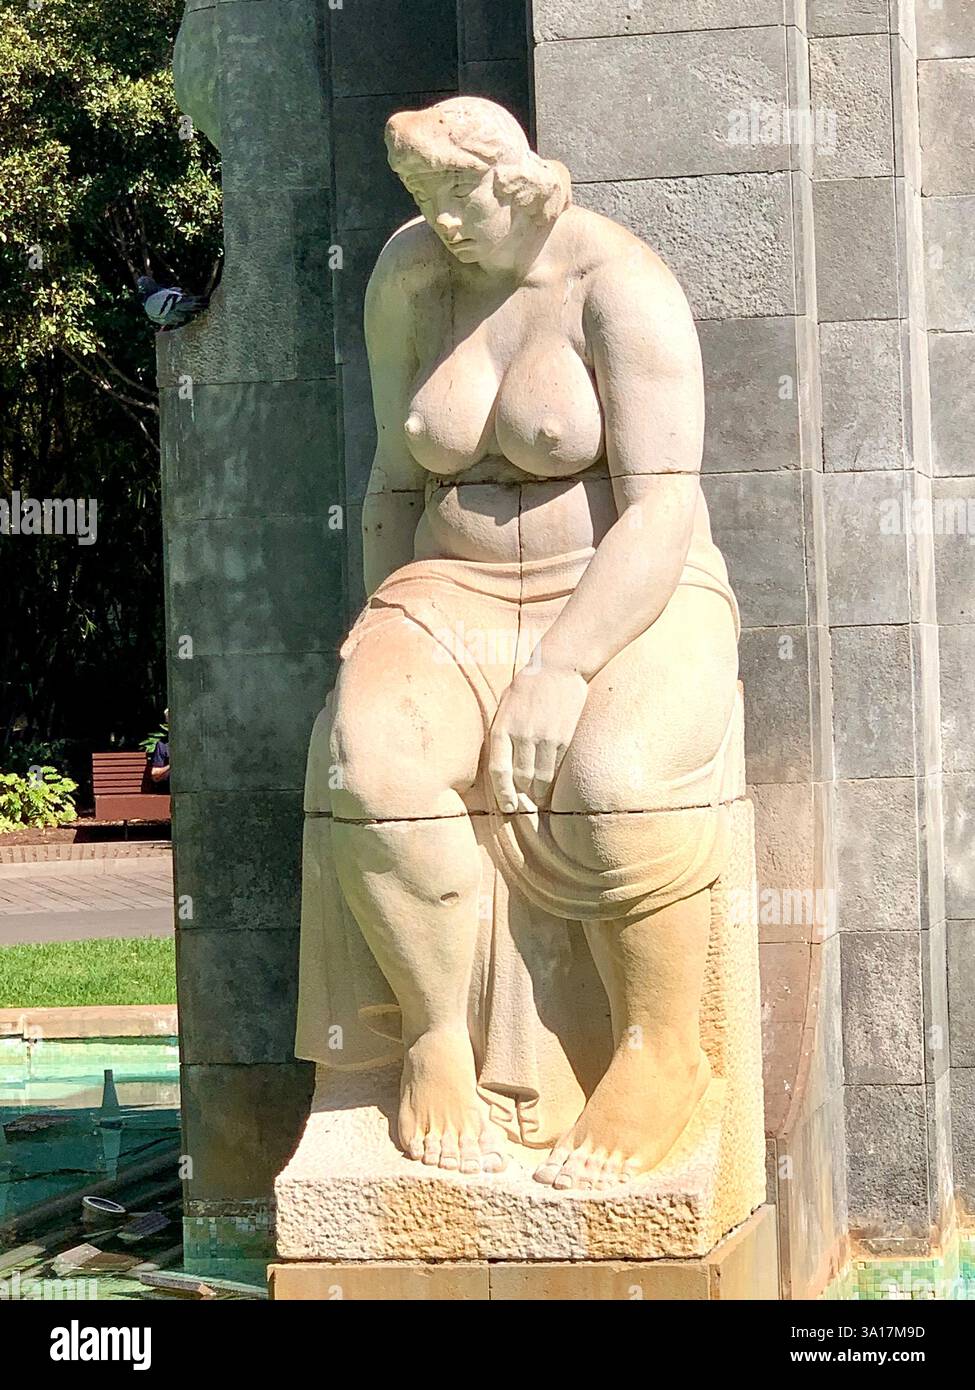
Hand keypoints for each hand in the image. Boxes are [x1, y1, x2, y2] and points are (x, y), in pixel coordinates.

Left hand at [488, 664, 588, 812]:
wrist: (559, 666)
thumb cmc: (527, 686)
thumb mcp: (505, 705)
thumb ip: (502, 733)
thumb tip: (502, 766)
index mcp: (502, 727)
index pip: (499, 770)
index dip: (502, 793)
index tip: (508, 807)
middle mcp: (522, 734)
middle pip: (521, 778)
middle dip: (523, 794)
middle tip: (526, 802)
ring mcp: (544, 737)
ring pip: (541, 777)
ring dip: (540, 790)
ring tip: (540, 795)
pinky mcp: (564, 737)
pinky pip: (557, 767)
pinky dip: (554, 778)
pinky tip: (552, 781)